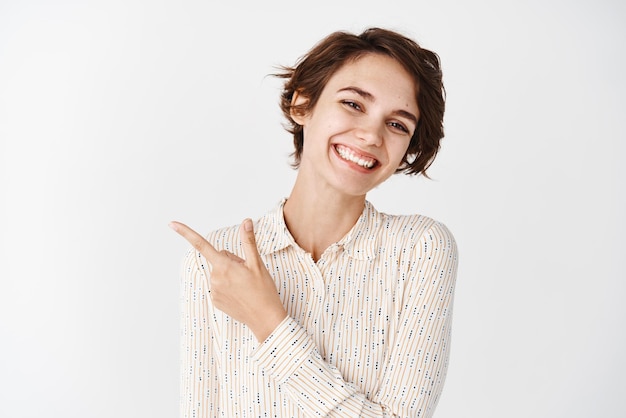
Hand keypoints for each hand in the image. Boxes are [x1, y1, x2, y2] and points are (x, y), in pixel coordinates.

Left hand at [169, 218, 286, 341]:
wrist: (265, 319)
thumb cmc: (264, 291)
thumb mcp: (257, 264)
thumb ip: (248, 241)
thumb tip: (246, 221)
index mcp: (224, 266)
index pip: (201, 245)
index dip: (185, 233)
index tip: (171, 223)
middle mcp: (215, 278)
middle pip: (220, 259)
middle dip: (232, 262)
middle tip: (248, 274)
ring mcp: (214, 291)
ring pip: (220, 273)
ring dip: (231, 275)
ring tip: (245, 286)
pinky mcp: (215, 301)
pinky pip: (219, 286)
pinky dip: (229, 287)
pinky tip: (240, 294)